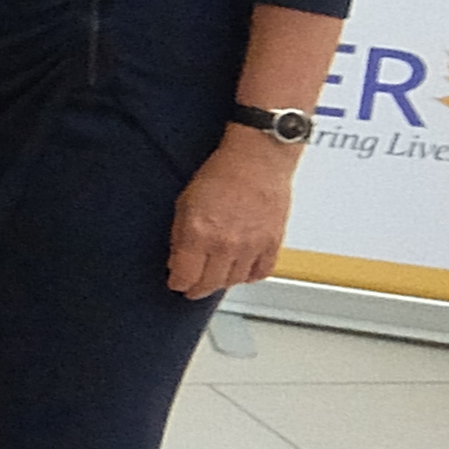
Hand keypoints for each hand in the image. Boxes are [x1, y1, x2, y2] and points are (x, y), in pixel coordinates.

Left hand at [168, 126, 297, 297]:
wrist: (257, 160)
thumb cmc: (221, 173)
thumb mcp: (184, 203)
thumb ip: (179, 237)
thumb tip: (177, 261)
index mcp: (197, 233)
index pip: (184, 277)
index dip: (177, 283)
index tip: (176, 282)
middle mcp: (225, 244)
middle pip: (208, 285)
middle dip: (196, 288)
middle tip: (192, 287)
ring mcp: (251, 246)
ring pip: (233, 281)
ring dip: (222, 281)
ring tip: (215, 275)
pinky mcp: (272, 244)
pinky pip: (260, 273)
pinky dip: (249, 275)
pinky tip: (241, 269)